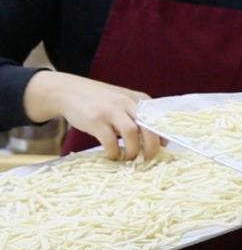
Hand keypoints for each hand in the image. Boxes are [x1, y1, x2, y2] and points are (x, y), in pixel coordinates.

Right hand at [23, 71, 160, 160]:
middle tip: (148, 158)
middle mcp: (127, 103)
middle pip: (149, 126)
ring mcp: (111, 110)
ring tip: (128, 157)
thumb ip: (138, 115)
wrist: (70, 91)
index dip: (163, 136)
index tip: (162, 148)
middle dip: (151, 146)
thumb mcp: (123, 102)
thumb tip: (157, 140)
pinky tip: (113, 155)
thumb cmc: (101, 101)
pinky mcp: (95, 120)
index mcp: (138, 99)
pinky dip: (114, 152)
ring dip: (132, 150)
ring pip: (131, 133)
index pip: (158, 119)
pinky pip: (110, 141)